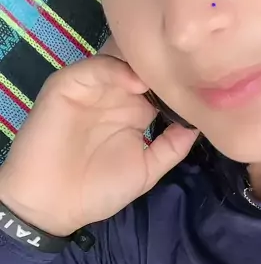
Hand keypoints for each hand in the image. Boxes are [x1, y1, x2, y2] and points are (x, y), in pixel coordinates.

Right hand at [0, 55, 196, 236]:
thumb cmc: (98, 190)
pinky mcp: (68, 85)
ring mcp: (92, 88)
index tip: (204, 83)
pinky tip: (136, 81)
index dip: (180, 81)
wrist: (53, 203)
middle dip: (164, 64)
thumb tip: (199, 125)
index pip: (161, 84)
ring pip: (120, 60)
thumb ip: (172, 148)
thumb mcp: (147, 170)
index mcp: (135, 111)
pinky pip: (93, 68)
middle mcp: (116, 94)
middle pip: (143, 65)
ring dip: (143, 64)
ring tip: (164, 72)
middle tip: (188, 68)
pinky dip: (115, 70)